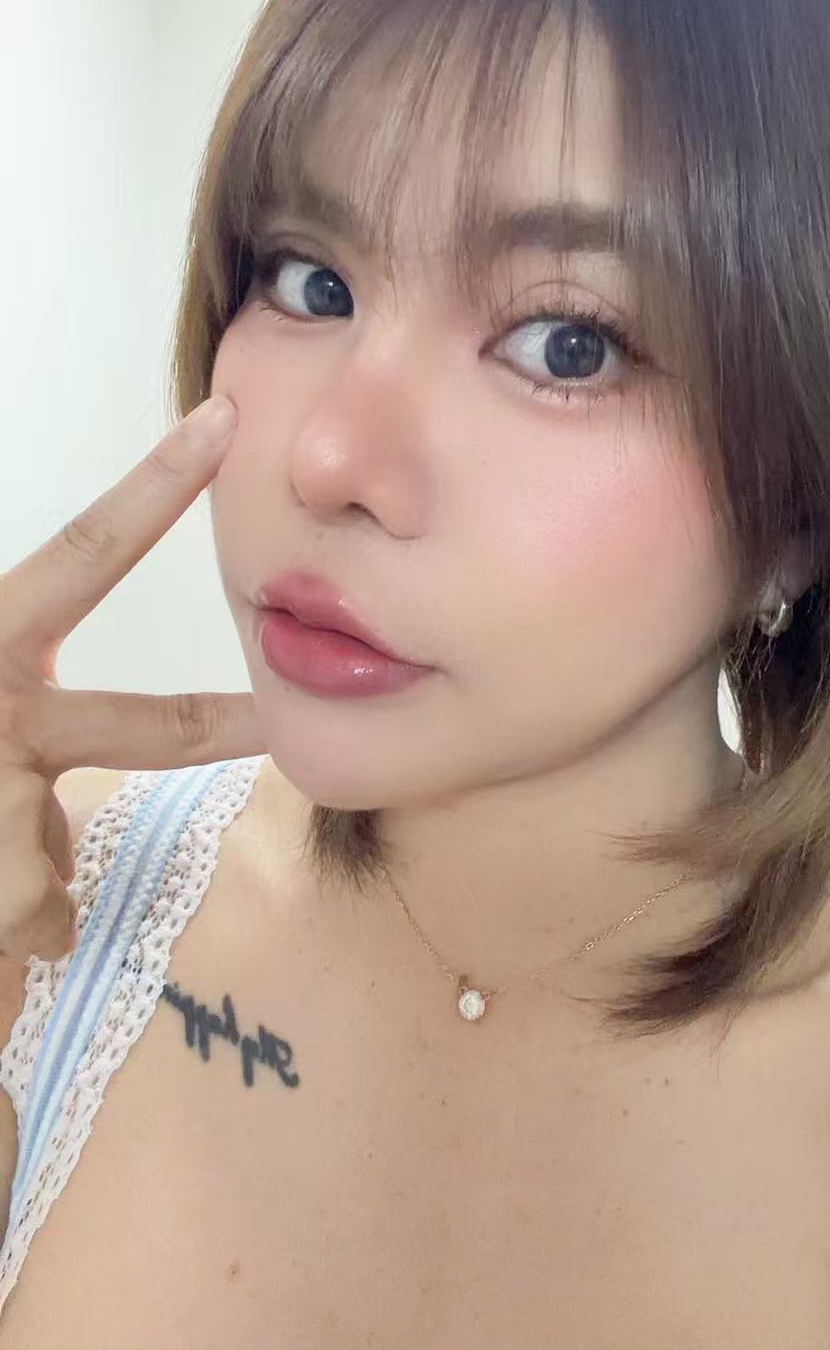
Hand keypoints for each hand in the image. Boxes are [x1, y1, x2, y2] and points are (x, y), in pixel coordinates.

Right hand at [0, 395, 264, 961]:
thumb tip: (68, 831)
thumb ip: (17, 731)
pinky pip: (41, 915)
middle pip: (160, 727)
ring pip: (61, 858)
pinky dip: (13, 925)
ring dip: (23, 877)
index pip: (87, 547)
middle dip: (234, 728)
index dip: (158, 486)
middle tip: (283, 724)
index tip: (223, 424)